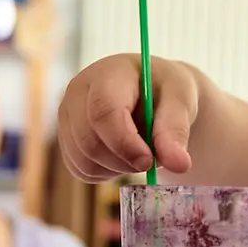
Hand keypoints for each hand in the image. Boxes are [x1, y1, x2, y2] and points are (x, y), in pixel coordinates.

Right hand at [57, 54, 198, 181]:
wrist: (153, 95)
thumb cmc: (166, 92)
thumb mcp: (181, 102)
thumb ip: (177, 130)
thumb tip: (180, 165)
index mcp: (107, 73)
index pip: (103, 111)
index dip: (124, 142)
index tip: (149, 160)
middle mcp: (78, 91)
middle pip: (89, 141)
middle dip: (124, 160)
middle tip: (152, 157)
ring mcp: (67, 116)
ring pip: (84, 161)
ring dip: (118, 168)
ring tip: (140, 151)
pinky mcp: (66, 139)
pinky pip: (82, 171)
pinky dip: (107, 173)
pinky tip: (123, 156)